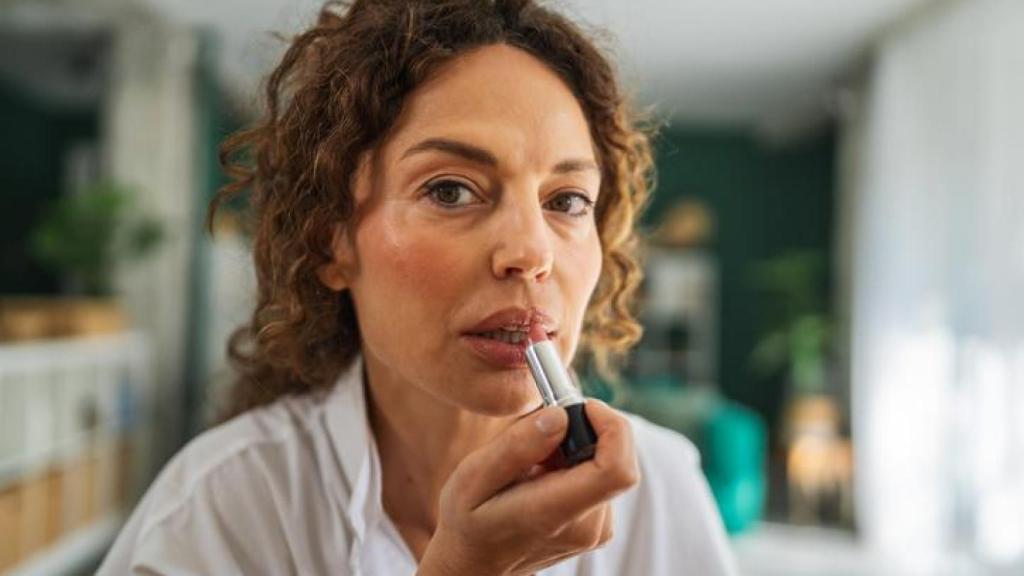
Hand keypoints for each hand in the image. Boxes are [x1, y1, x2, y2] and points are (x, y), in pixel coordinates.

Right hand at [416, 400, 639, 575]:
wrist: (476, 567)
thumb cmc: (468, 522)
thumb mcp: (473, 478)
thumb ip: (516, 446)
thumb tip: (559, 416)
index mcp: (554, 512)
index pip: (615, 469)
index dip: (611, 427)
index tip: (583, 407)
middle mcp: (586, 527)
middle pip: (615, 459)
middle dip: (585, 430)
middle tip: (542, 431)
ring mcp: (596, 531)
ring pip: (607, 465)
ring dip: (578, 449)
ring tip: (534, 462)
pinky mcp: (598, 527)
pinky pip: (600, 479)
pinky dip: (578, 465)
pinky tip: (543, 475)